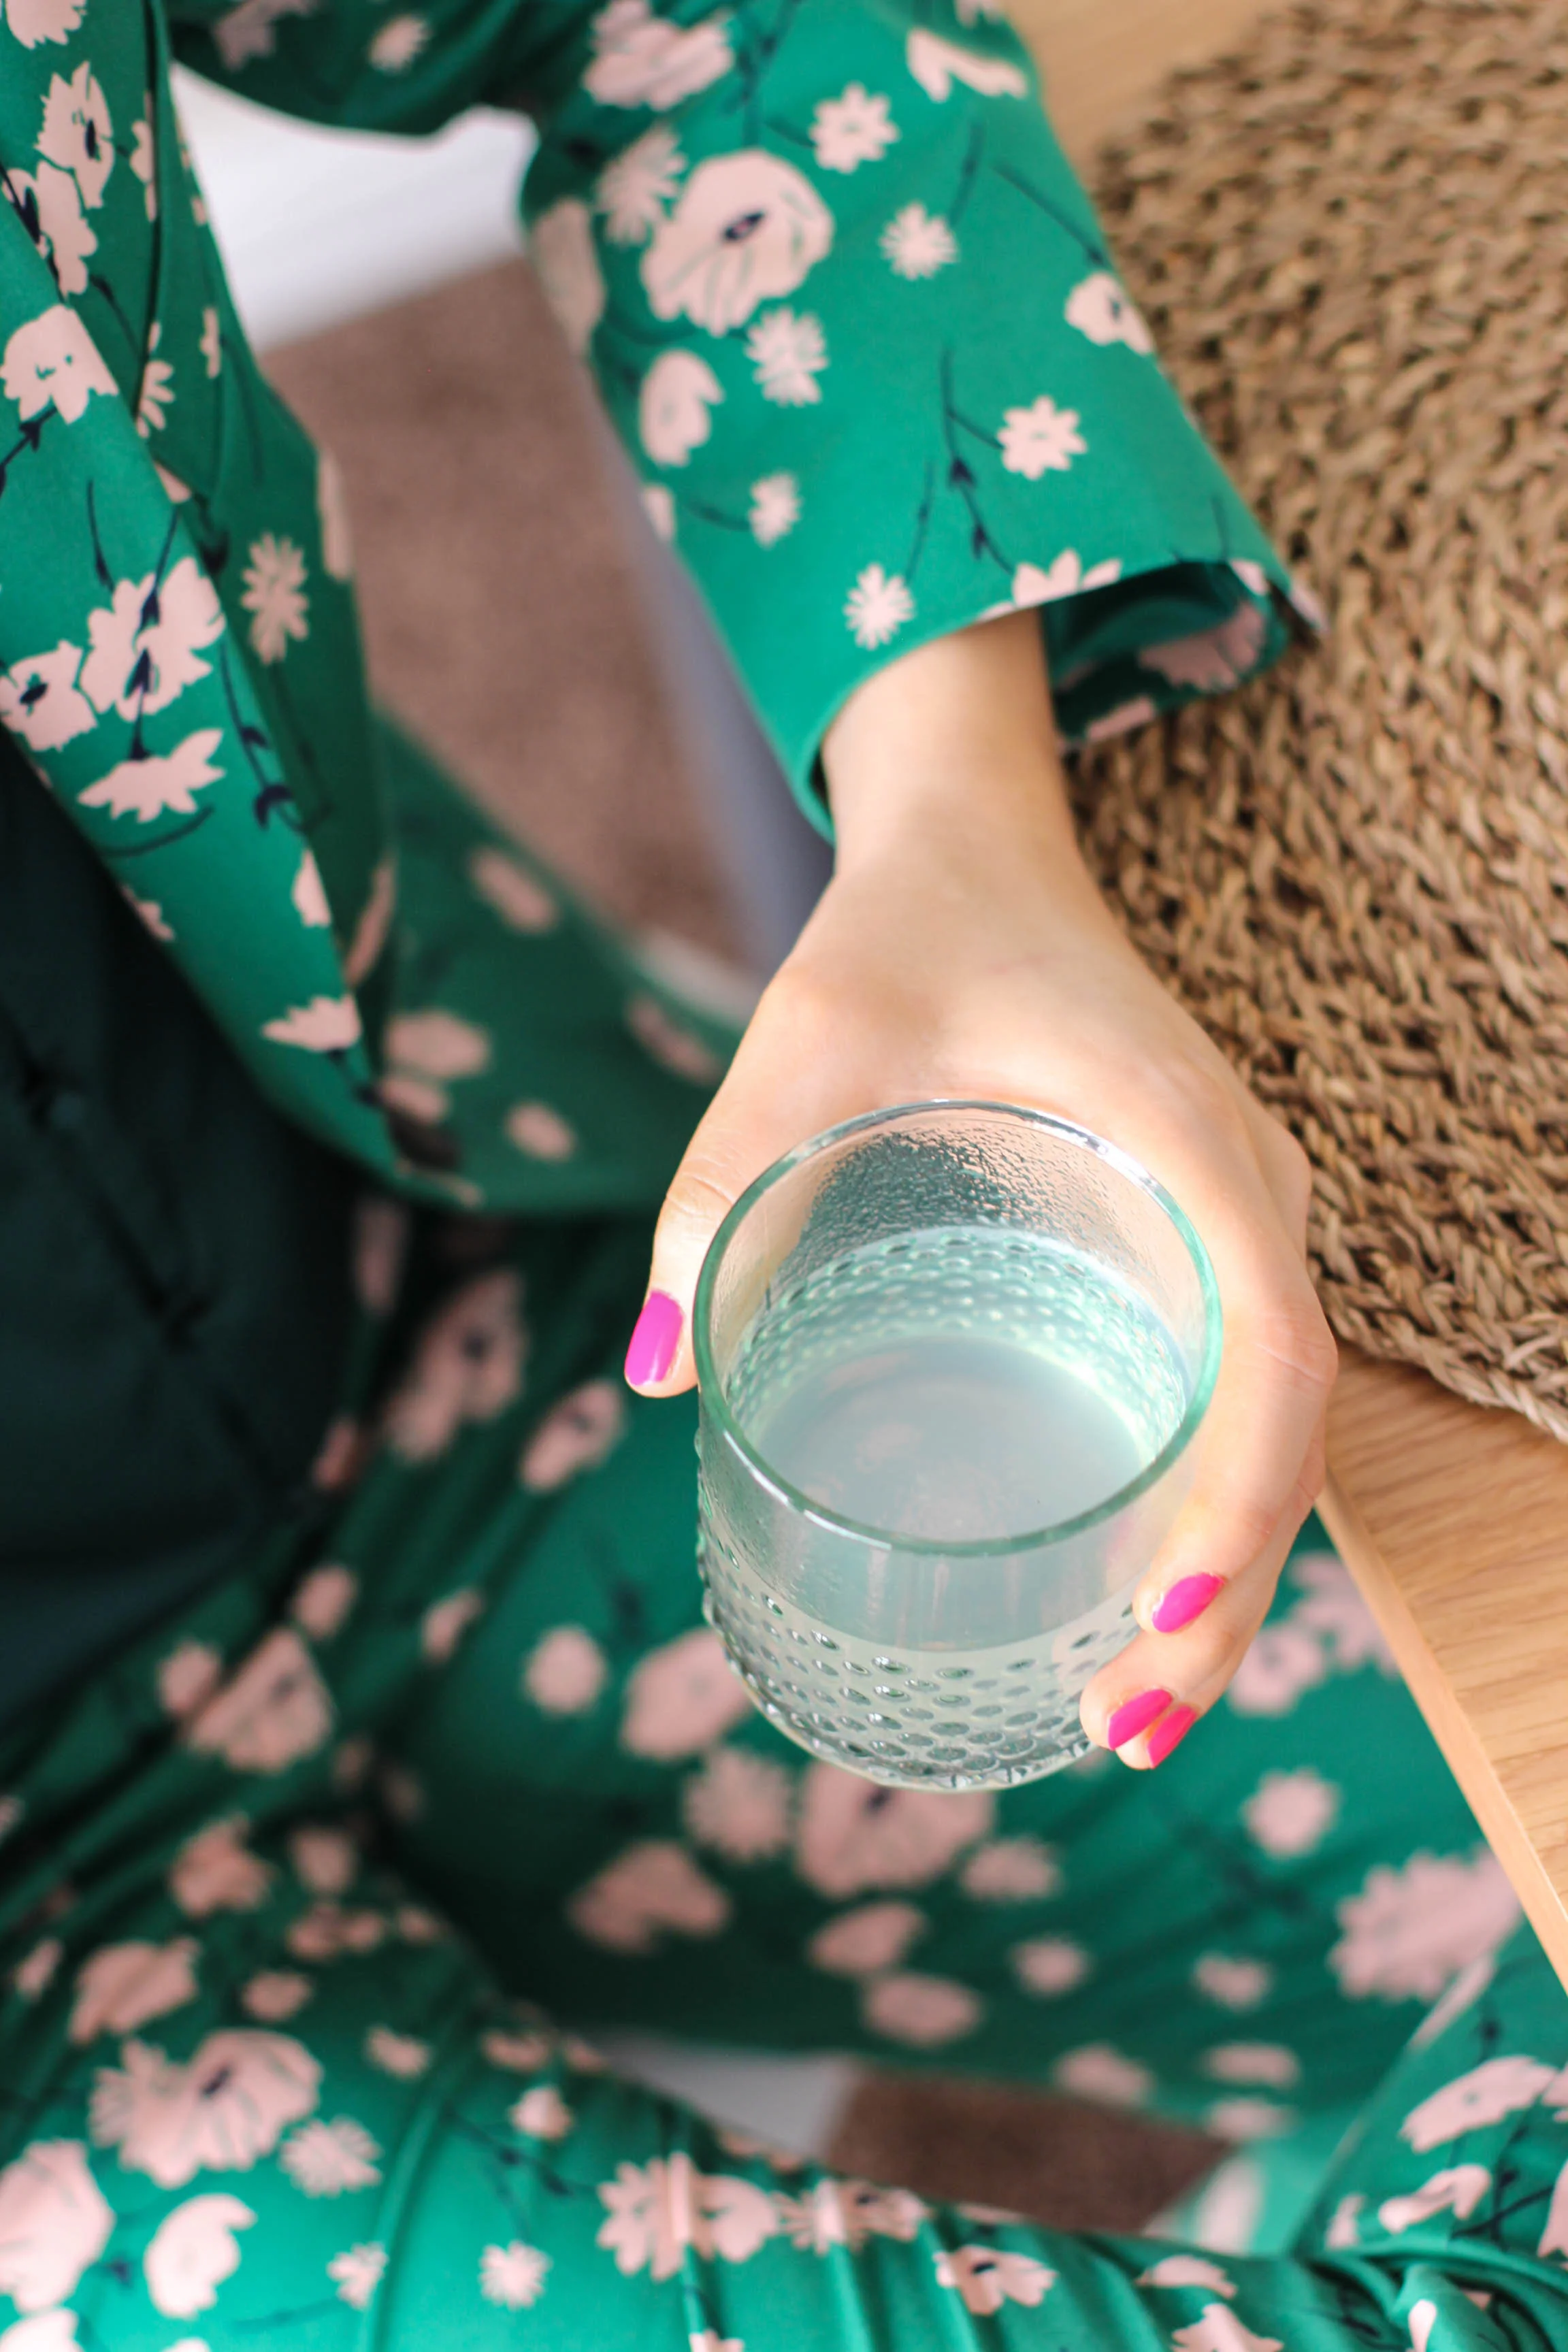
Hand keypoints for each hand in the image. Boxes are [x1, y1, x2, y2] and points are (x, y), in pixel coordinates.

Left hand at [624, 612, 1335, 1762]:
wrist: (977, 842)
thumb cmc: (903, 933)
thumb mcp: (800, 1043)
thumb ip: (722, 1184)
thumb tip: (661, 1372)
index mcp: (1188, 1140)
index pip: (1277, 1350)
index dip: (1238, 1500)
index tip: (1159, 1617)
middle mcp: (1246, 1188)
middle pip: (1290, 1422)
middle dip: (1228, 1589)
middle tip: (1122, 1726)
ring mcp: (1238, 1211)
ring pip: (1275, 1419)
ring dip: (1225, 1565)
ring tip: (1130, 1700)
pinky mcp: (1202, 1228)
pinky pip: (1242, 1382)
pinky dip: (1209, 1497)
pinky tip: (1130, 1582)